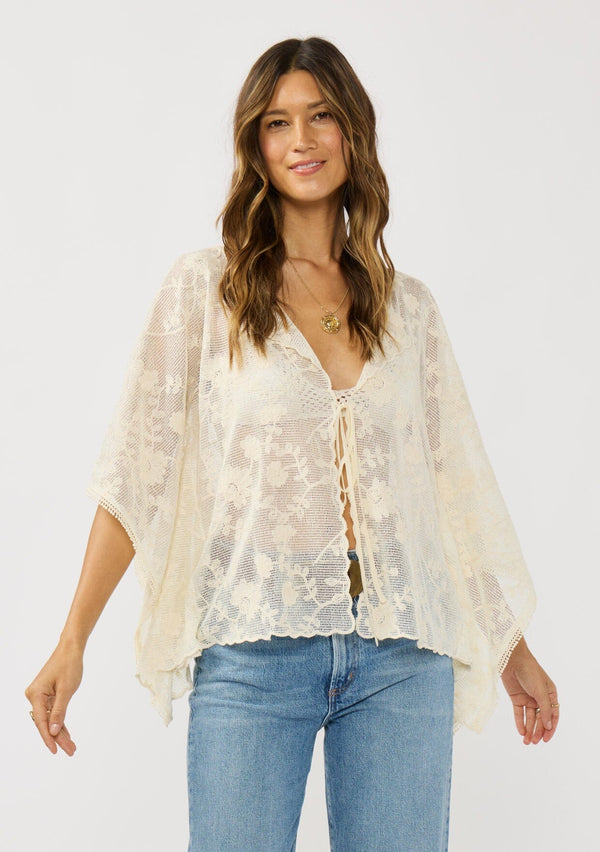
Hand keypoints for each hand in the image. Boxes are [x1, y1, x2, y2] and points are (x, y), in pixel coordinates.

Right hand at [25, 641, 82, 755]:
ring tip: (71, 748)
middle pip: (45, 722)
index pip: (41, 721)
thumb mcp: (67, 690)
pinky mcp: (47, 695)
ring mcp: (40, 696)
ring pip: (50, 719)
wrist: (70, 649)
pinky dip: (60, 723)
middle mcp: (34, 696)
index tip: (56, 751)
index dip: (48, 737)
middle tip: (71, 751)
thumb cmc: (69, 665)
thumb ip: (59, 711)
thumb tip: (53, 731)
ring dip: (61, 733)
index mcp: (36, 694)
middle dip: (58, 738)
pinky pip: (53, 712)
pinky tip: (66, 736)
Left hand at [501, 636, 558, 744]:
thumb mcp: (540, 691)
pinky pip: (519, 713)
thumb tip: (548, 726)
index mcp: (550, 694)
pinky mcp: (516, 697)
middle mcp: (540, 697)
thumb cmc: (530, 672)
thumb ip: (545, 709)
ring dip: (529, 729)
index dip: (550, 728)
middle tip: (534, 742)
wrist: (512, 660)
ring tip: (527, 742)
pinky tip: (521, 732)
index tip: (546, 739)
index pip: (553, 715)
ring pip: (529, 718)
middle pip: (540, 718)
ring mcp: (528, 698)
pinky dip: (520, 722)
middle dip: (538, 731)